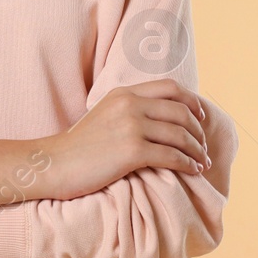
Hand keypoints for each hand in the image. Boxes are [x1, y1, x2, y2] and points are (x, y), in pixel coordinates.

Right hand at [38, 80, 209, 200]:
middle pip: (181, 111)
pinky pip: (172, 156)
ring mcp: (131, 126)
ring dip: (197, 150)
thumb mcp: (104, 115)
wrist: (54, 164)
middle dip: (199, 131)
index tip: (201, 117)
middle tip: (204, 148)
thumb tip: (159, 119)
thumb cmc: (79, 148)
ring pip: (180, 134)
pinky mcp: (131, 151)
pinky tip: (192, 171)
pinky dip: (187, 164)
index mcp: (124, 93)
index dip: (192, 102)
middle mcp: (130, 104)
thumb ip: (129, 110)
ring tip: (202, 163)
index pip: (170, 87)